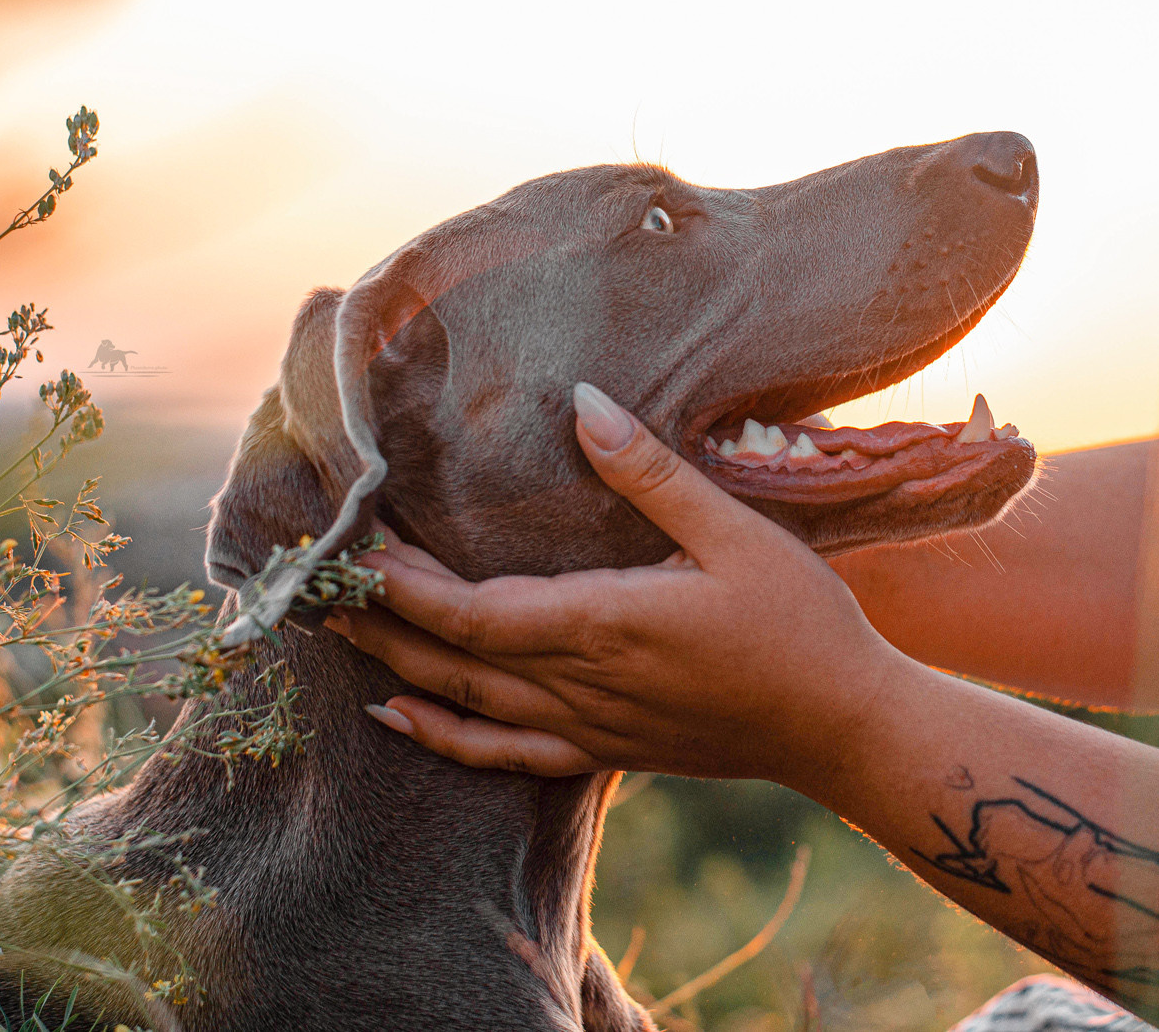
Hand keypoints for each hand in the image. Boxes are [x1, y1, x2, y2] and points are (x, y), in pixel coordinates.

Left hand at [327, 382, 911, 787]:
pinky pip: (505, 753)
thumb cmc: (800, 623)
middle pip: (451, 657)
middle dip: (377, 618)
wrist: (844, 726)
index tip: (354, 545)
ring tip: (333, 630)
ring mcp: (590, 726)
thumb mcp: (736, 531)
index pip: (474, 612)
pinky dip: (444, 736)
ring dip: (394, 666)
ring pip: (467, 703)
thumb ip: (651, 474)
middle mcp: (583, 685)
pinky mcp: (606, 750)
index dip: (403, 584)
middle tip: (314, 580)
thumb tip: (582, 406)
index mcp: (608, 624)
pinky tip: (399, 715)